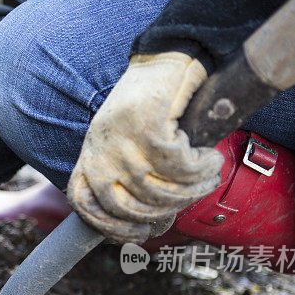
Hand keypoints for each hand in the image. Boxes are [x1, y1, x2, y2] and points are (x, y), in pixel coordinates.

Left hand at [67, 52, 223, 242]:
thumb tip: (143, 224)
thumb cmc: (146, 108)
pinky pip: (180, 168)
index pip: (85, 206)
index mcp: (89, 158)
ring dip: (192, 189)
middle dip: (166, 210)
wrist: (163, 61)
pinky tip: (210, 158)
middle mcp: (99, 153)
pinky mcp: (148, 130)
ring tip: (208, 176)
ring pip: (159, 191)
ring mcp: (122, 143)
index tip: (143, 232)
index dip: (112, 228)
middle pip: (129, 208)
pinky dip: (202, 167)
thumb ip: (122, 177)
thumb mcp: (121, 144)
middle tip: (191, 196)